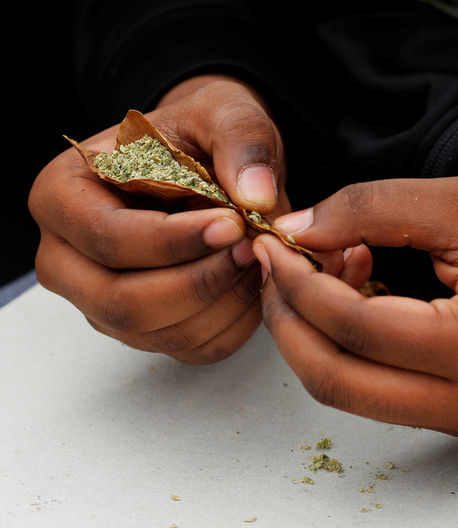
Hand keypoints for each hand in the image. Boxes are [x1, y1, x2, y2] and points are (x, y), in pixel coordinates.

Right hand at [29, 75, 287, 363]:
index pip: (110, 239)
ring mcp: (101, 302)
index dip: (176, 241)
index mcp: (63, 196)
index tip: (234, 224)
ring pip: (158, 334)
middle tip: (252, 248)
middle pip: (122, 303)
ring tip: (257, 258)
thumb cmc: (202, 136)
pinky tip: (254, 282)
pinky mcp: (144, 329)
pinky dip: (234, 323)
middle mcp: (67, 258)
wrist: (209, 163)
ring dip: (222, 304)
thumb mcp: (225, 113)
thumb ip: (242, 141)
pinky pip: (192, 348)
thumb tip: (256, 196)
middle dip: (199, 283)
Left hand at [254, 177, 457, 435]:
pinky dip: (351, 346)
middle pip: (337, 382)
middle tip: (278, 267)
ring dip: (318, 335)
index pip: (356, 328)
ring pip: (350, 393)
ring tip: (327, 270)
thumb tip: (300, 230)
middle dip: (290, 323)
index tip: (276, 245)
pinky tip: (358, 292)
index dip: (301, 285)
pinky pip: (379, 389)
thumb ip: (374, 209)